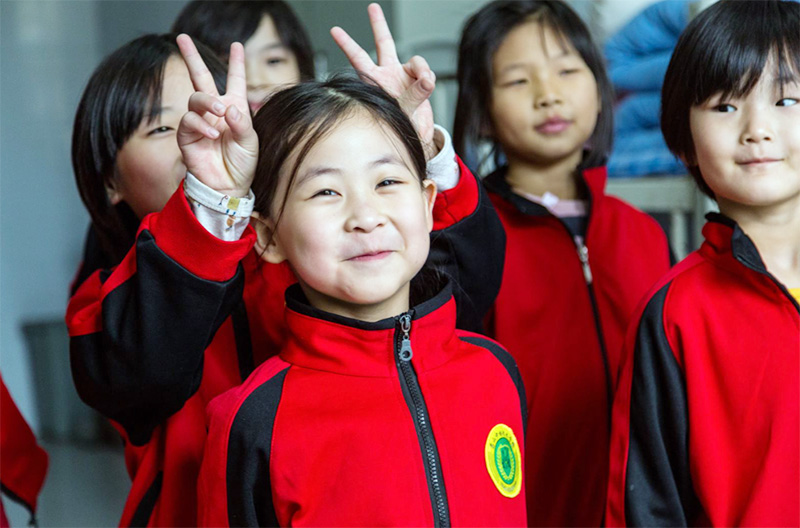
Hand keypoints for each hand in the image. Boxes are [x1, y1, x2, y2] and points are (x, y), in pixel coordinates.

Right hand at [176, 34, 257, 196]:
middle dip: (192, 57)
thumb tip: (229, 107)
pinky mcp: (187, 136)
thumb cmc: (242, 164)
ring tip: (219, 113)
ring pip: (196, 98)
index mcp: (234, 108)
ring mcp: (200, 122)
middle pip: (201, 78)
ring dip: (207, 102)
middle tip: (183, 38)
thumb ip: (242, 123)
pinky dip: (201, 124)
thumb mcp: (250, 142)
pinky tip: (213, 133)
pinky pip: (189, 121)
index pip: (235, 80)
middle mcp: (215, 111)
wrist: (229, 187)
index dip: (236, 63)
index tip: (236, 45)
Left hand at [331, 3, 437, 159]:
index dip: (347, 45)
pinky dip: (429, 79)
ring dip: (422, 70)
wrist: (414, 133)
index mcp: (375, 81)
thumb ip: (415, 95)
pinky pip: (427, 71)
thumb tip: (426, 80)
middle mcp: (388, 73)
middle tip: (372, 7)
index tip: (334, 30)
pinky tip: (426, 89)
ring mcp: (403, 74)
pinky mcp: (419, 78)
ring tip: (424, 86)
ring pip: (415, 59)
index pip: (358, 60)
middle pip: (383, 44)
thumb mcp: (405, 113)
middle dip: (378, 25)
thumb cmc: (401, 125)